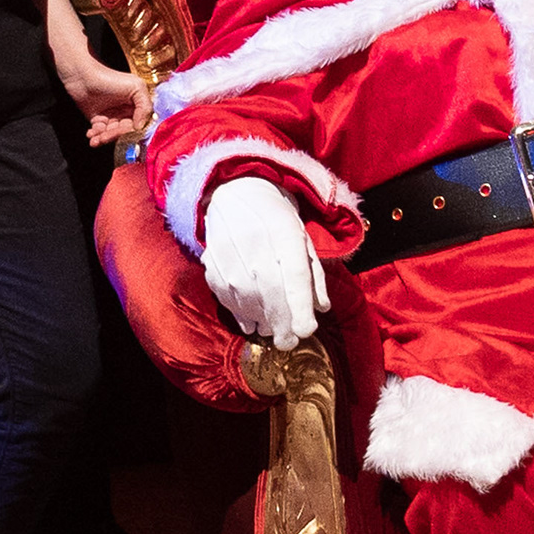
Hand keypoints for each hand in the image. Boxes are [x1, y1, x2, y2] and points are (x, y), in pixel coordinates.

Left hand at [58, 54, 152, 148]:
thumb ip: (145, 107)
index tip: (128, 135)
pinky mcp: (99, 120)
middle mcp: (127, 112)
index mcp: (138, 104)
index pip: (141, 123)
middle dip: (115, 135)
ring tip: (96, 138)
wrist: (82, 77)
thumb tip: (141, 127)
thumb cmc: (109, 78)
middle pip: (125, 131)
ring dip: (104, 138)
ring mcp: (113, 117)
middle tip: (105, 137)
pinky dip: (96, 136)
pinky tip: (91, 134)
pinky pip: (100, 133)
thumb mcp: (136, 87)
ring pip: (112, 134)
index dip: (134, 131)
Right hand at [197, 175, 328, 345]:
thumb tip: (321, 308)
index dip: (300, 304)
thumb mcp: (302, 237)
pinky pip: (224, 292)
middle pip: (270, 287)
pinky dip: (238, 312)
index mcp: (285, 229)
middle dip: (281, 321)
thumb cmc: (276, 219)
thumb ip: (312, 273)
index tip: (307, 332)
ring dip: (259, 319)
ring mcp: (229, 246)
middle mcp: (256, 236)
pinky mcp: (211, 257)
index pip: (295, 272)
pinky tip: (251, 323)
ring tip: (271, 332)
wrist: (236, 190)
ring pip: (245, 293)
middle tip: (289, 343)